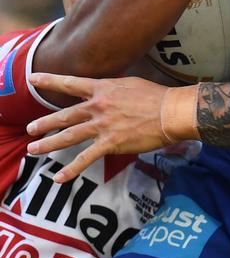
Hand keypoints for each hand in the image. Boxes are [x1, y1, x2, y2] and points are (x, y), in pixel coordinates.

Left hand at [26, 74, 171, 182]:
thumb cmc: (156, 97)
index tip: (33, 79)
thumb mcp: (131, 84)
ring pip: (69, 136)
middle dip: (44, 123)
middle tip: (30, 129)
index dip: (50, 81)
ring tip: (33, 149)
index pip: (71, 84)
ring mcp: (103, 125)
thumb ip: (113, 89)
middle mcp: (99, 106)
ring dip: (49, 144)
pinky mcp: (110, 143)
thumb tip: (106, 92)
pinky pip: (85, 158)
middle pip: (65, 115)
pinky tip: (58, 177)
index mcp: (103, 89)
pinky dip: (71, 169)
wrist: (171, 112)